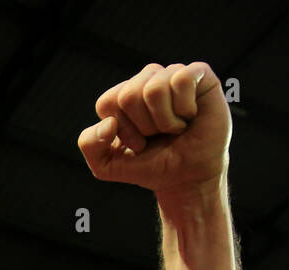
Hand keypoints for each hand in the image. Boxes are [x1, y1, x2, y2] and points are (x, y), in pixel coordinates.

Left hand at [78, 62, 229, 195]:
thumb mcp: (106, 166)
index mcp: (121, 96)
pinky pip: (181, 79)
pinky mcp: (198, 73)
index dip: (123, 130)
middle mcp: (145, 80)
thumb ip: (89, 145)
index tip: (138, 143)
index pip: (108, 102)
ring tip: (175, 128)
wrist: (187, 176)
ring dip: (165, 121)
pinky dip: (184, 108)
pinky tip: (189, 116)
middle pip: (129, 95)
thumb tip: (107, 122)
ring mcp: (171, 75)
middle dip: (144, 127)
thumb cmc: (150, 166)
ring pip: (155, 88)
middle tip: (159, 136)